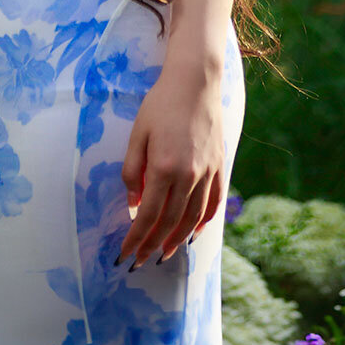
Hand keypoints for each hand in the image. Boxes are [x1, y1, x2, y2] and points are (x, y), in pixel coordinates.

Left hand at [117, 64, 224, 268]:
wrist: (195, 82)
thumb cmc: (160, 104)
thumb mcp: (137, 134)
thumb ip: (132, 171)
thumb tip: (132, 204)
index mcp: (163, 167)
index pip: (147, 215)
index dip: (135, 238)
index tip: (125, 254)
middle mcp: (188, 175)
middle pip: (169, 222)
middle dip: (153, 245)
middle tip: (141, 261)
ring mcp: (207, 173)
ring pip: (193, 219)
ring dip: (178, 240)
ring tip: (165, 253)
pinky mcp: (219, 166)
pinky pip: (213, 203)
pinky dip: (203, 223)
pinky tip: (193, 232)